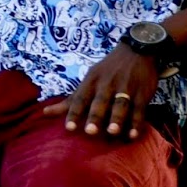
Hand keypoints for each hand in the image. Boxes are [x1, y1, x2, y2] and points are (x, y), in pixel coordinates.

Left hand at [44, 43, 160, 139]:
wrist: (136, 52)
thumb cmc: (107, 71)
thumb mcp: (89, 80)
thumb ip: (70, 100)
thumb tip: (45, 112)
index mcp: (91, 81)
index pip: (80, 99)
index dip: (74, 113)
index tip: (68, 128)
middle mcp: (107, 84)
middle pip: (100, 102)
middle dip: (95, 116)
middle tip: (89, 131)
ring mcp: (125, 89)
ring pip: (120, 105)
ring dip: (116, 119)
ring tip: (112, 132)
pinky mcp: (142, 94)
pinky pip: (139, 110)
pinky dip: (136, 123)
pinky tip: (133, 135)